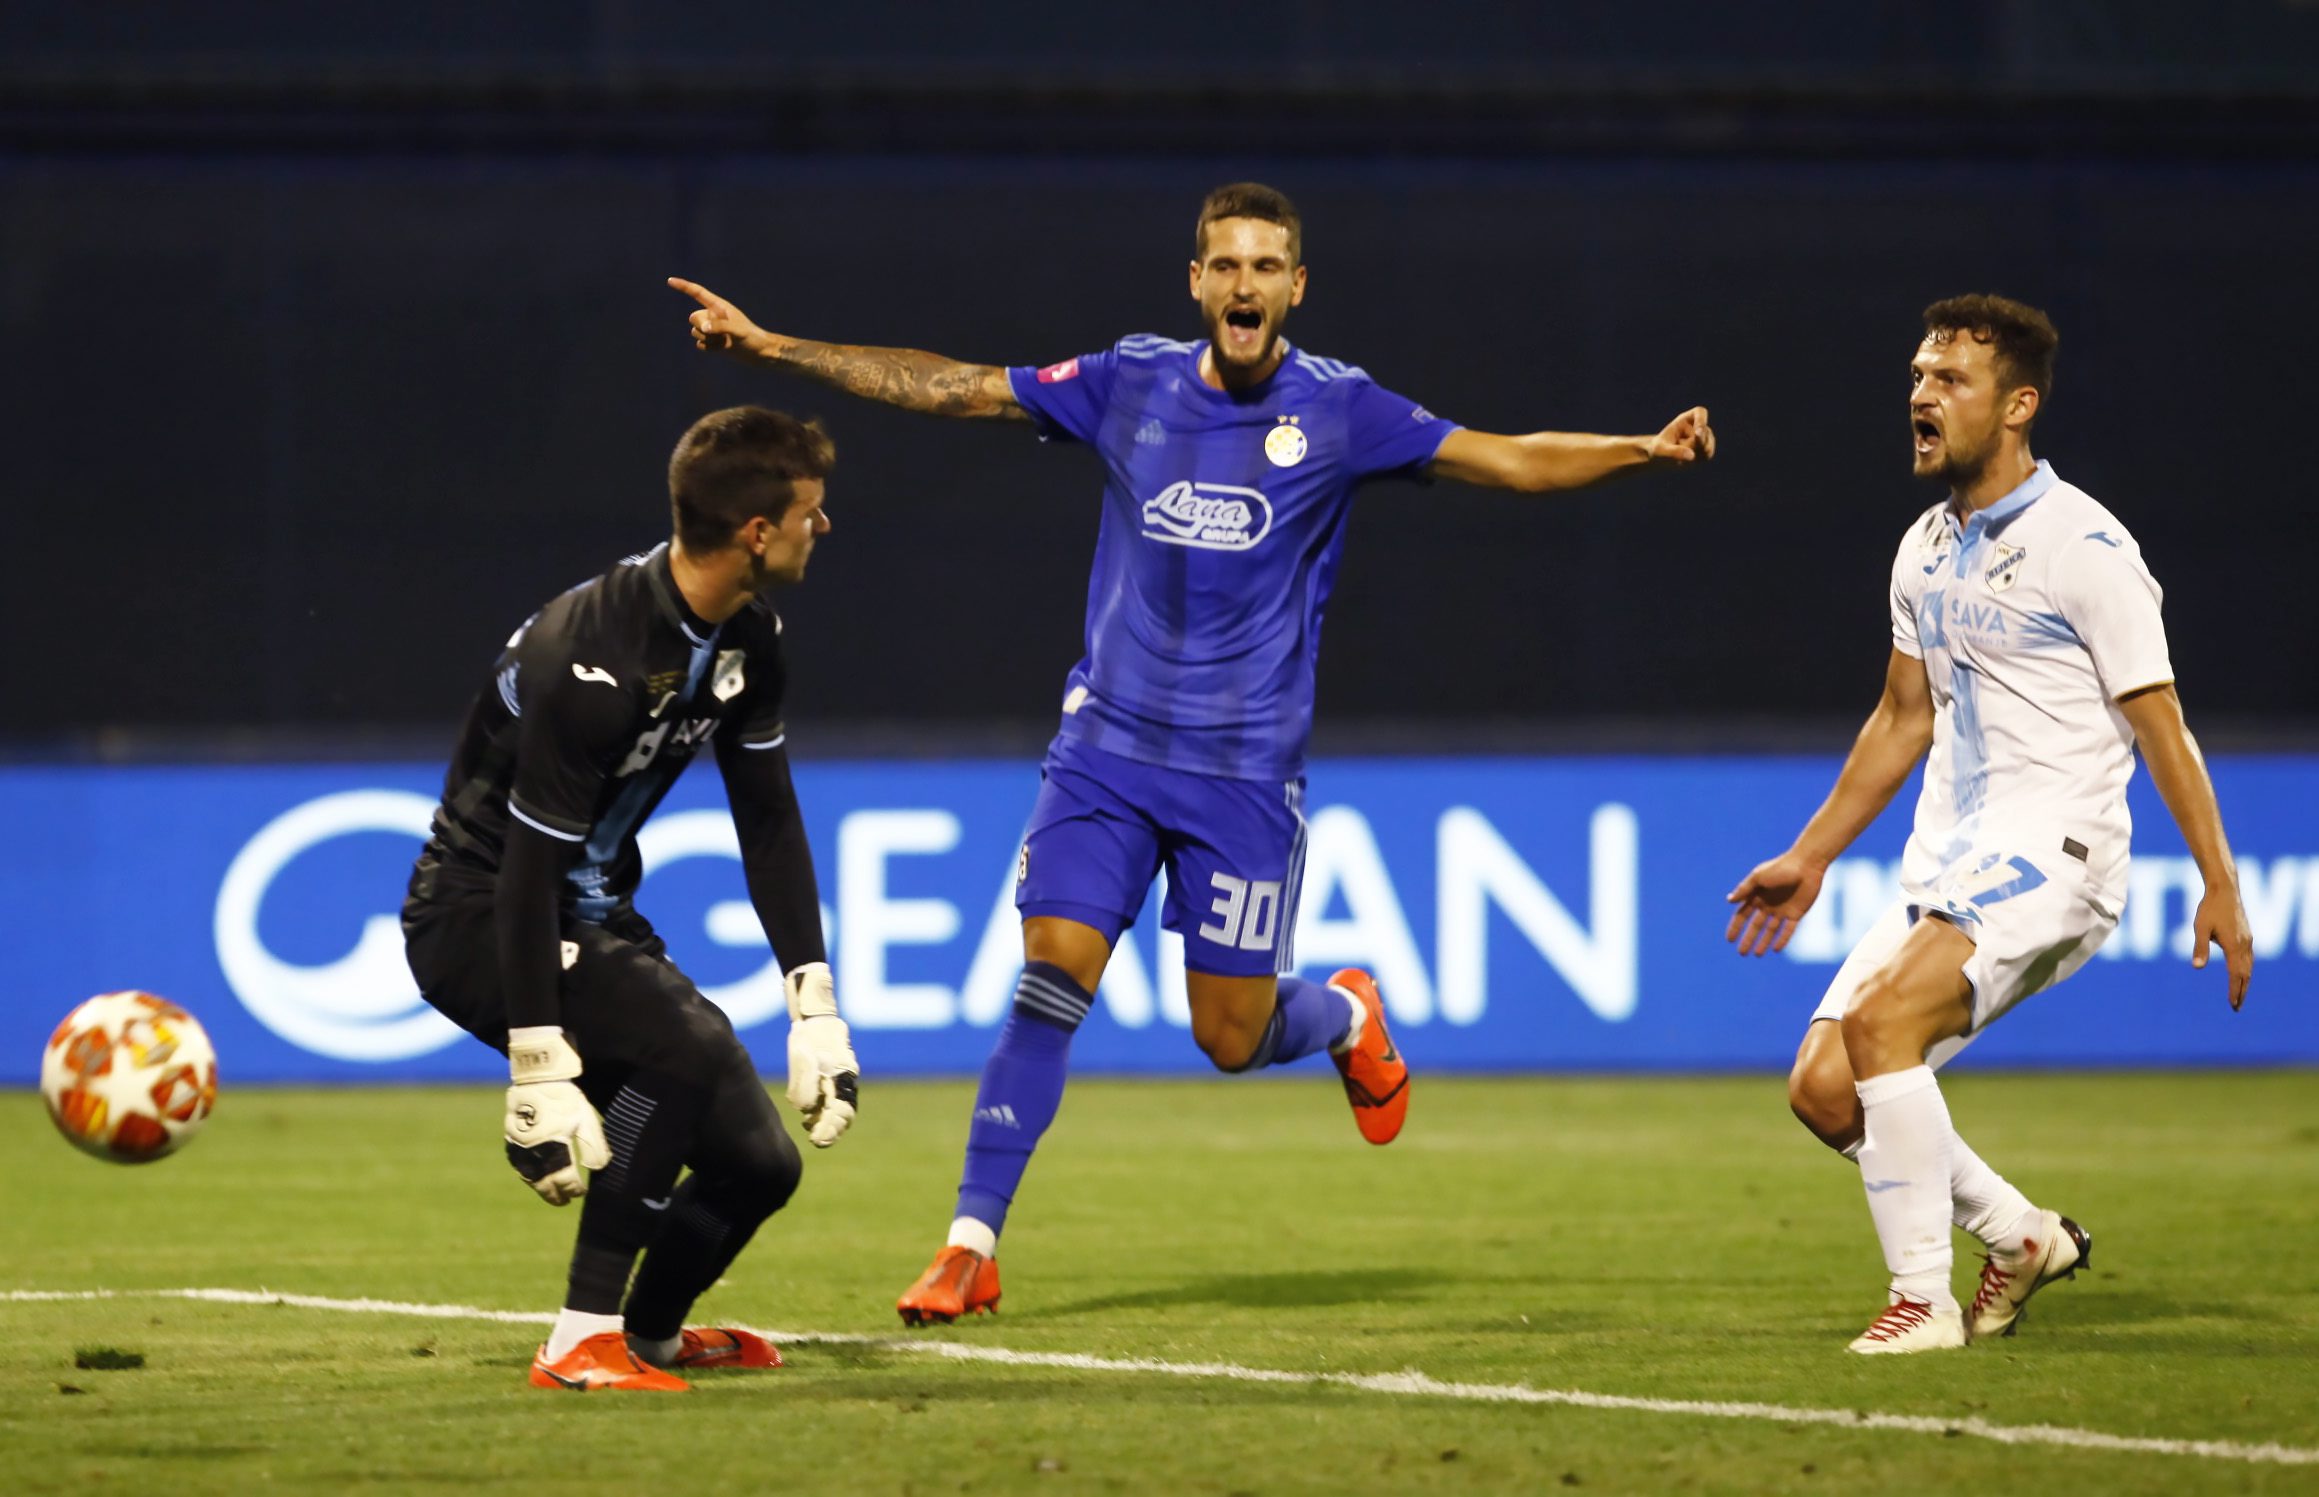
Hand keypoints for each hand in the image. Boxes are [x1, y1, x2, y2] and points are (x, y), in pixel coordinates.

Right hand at [504, 1027, 609, 1205]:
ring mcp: (521, 1148)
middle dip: (556, 1195)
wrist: (537, 1079)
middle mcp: (536, 1152)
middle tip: (564, 1202)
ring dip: (541, 1188)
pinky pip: (519, 1166)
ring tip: (550, 1194)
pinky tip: (535, 1178)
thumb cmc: (566, 1099)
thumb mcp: (586, 1120)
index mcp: (556, 1148)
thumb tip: (598, 1169)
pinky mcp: (511, 1140)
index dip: (574, 1190)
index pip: (566, 1180)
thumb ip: (594, 1146)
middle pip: (546, 1184)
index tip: (581, 1193)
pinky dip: (529, 1176)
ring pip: (530, 1177)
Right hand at [668, 276, 771, 359]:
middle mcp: (713, 316)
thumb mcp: (738, 330)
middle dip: (702, 327)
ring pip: (695, 332)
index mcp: (719, 306)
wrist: (760, 353)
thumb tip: (703, 328)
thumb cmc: (752, 338)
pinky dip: (709, 348)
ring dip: (708, 339)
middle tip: (721, 334)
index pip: (698, 293)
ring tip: (725, 342)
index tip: (670, 280)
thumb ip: (720, 327)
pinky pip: (700, 344)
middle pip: (693, 317)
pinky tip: (723, 349)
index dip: (684, 286)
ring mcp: (712, 329)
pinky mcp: (712, 342)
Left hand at [784, 963, 859, 1147]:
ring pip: (833, 1110)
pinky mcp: (824, 1081)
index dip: (833, 1128)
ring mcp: (834, 1082)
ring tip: (814, 1134)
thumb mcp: (806, 1056)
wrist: (814, 1019)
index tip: (820, 1139)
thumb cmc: (811, 1034)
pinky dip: (818, 1114)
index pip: (843, 1110)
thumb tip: (806, 1109)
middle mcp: (842, 1082)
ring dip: (825, 1124)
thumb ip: (806, 1083)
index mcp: (844, 1076)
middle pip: (843, 1115)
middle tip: (818, 1141)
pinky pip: (824, 1103)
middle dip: (832, 1131)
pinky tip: (809, 1119)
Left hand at [1649, 406, 1714, 463]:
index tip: (1697, 432)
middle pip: (1704, 433)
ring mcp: (1704, 437)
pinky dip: (1697, 460)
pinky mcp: (1706, 449)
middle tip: (1679, 453)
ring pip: (1707, 446)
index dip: (1702, 420)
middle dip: (1694, 445)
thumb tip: (1692, 456)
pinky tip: (1687, 461)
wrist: (1660, 458)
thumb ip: (1674, 452)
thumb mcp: (1661, 450)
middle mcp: (1697, 426)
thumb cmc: (1658, 450)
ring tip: (1680, 458)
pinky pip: (1707, 455)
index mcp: (1684, 420)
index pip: (1700, 412)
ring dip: (1695, 454)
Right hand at [1725, 852, 1825, 955]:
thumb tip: (1729, 900)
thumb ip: (1744, 889)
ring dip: (1763, 942)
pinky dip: (1782, 940)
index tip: (1729, 940)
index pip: (1742, 915)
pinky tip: (1776, 949)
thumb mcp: (1758, 877)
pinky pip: (1788, 930)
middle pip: (1755, 926)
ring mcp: (1782, 910)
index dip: (1735, 927)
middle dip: (1748, 939)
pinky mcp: (1796, 914)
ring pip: (1770, 931)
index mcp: (1756, 896)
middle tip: (1742, 953)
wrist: (1807, 864)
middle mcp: (1768, 905)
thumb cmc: (1781, 867)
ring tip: (1757, 955)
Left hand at [2189, 882, 2253, 1009]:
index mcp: (2234, 946)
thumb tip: (2197, 967)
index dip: (2234, 990)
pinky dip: (2246, 970)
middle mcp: (2245, 945)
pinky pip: (2249, 958)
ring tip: (2239, 996)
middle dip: (2241, 992)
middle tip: (2236, 1008)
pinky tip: (2242, 974)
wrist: (2225, 889)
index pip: (2235, 974)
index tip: (2232, 1004)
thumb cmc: (2209, 908)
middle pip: (2245, 974)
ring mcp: (2248, 940)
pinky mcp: (2247, 935)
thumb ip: (2199, 947)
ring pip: (2249, 967)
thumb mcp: (2200, 927)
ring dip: (2245, 982)